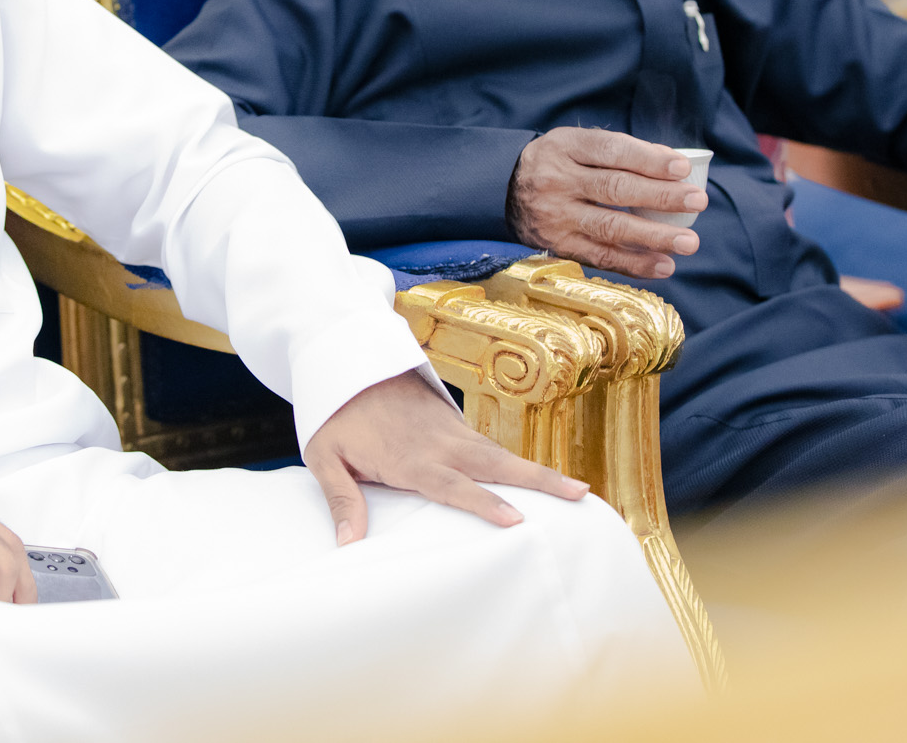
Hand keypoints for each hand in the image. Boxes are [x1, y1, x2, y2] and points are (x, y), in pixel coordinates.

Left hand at [303, 371, 588, 544]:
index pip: (452, 485)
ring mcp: (452, 432)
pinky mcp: (455, 424)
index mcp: (410, 458)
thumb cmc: (336, 416)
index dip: (483, 503)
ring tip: (580, 492)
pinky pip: (492, 447)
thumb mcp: (326, 456)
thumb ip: (341, 499)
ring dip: (538, 472)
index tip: (516, 519)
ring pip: (501, 455)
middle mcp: (440, 445)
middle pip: (495, 466)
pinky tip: (542, 480)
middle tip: (580, 495)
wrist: (349, 362)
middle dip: (539, 481)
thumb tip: (348, 545)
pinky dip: (518, 463)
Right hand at [507, 128, 704, 277]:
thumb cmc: (557, 163)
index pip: (611, 151)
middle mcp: (557, 182)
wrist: (502, 190)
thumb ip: (620, 151)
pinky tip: (663, 265)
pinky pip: (600, 257)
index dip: (648, 160)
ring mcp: (556, 217)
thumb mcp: (577, 144)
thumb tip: (674, 164)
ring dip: (654, 237)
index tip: (682, 168)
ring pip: (610, 228)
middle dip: (661, 197)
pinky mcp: (558, 246)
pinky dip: (634, 264)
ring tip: (688, 241)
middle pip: (615, 189)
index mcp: (564, 148)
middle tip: (697, 201)